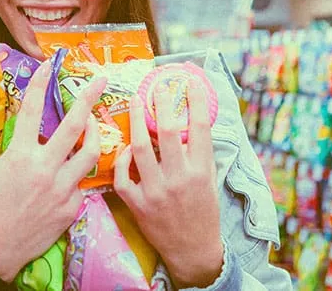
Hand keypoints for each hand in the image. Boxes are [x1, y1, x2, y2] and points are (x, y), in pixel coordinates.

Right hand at [0, 62, 106, 280]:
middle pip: (75, 126)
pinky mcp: (71, 208)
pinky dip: (79, 173)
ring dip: (95, 134)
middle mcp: (44, 168)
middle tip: (101, 80)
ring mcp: (62, 188)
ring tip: (94, 124)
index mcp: (19, 155)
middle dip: (89, 98)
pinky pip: (82, 184)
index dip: (38, 84)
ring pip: (91, 153)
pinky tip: (72, 171)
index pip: (30, 110)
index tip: (47, 66)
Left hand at [114, 82, 223, 288]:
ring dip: (136, 121)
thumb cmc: (203, 211)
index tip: (191, 81)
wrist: (193, 250)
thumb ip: (199, 153)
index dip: (196, 101)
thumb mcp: (210, 180)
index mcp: (201, 171)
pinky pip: (123, 176)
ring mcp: (156, 192)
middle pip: (168, 132)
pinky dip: (122, 160)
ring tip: (136, 103)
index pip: (201, 128)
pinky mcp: (138, 205)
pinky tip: (125, 148)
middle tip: (156, 86)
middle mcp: (179, 179)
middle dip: (161, 104)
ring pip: (140, 148)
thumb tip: (191, 118)